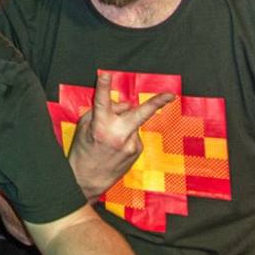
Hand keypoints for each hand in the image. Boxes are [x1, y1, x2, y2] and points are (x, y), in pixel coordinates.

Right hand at [69, 71, 175, 199]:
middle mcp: (118, 135)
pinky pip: (133, 133)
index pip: (101, 102)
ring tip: (109, 138)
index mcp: (100, 126)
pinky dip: (125, 134)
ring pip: (132, 122)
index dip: (103, 86)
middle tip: (171, 94)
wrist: (87, 180)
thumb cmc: (83, 151)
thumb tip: (123, 104)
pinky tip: (115, 146)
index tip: (105, 74)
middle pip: (140, 114)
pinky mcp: (137, 151)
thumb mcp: (84, 127)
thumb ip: (102, 112)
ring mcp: (131, 144)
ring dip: (124, 123)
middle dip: (157, 102)